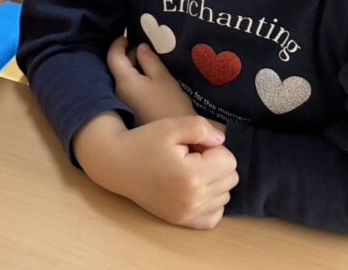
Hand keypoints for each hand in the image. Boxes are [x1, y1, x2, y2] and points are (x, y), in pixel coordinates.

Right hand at [75, 113, 238, 229]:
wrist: (117, 164)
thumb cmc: (143, 142)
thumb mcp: (170, 125)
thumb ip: (201, 127)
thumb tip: (221, 140)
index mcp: (192, 175)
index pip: (229, 160)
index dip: (213, 147)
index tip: (193, 144)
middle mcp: (192, 199)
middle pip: (230, 179)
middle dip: (215, 163)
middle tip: (191, 156)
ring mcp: (187, 213)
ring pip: (225, 196)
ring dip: (213, 181)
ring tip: (189, 170)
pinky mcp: (182, 221)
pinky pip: (214, 216)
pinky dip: (211, 203)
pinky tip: (194, 189)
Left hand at [108, 37, 195, 124]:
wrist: (177, 138)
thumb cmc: (170, 105)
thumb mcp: (163, 79)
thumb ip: (150, 61)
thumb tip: (139, 48)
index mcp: (124, 81)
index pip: (113, 56)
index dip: (118, 43)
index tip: (127, 35)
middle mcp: (118, 91)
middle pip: (118, 67)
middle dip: (129, 54)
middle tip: (145, 45)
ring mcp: (124, 102)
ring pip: (125, 78)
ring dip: (135, 67)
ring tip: (152, 59)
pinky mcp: (132, 110)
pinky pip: (130, 88)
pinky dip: (138, 79)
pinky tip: (152, 77)